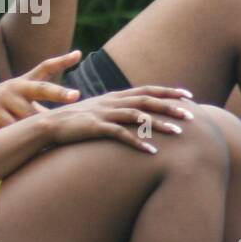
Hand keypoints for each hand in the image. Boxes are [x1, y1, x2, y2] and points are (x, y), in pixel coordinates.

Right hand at [0, 51, 84, 137]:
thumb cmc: (1, 107)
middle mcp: (15, 87)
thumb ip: (39, 107)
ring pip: (27, 116)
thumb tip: (64, 120)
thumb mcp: (19, 102)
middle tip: (76, 95)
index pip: (45, 67)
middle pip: (40, 88)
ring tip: (39, 133)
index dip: (62, 61)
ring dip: (34, 126)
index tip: (78, 54)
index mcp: (24, 82)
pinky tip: (19, 139)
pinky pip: (11, 127)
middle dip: (58, 92)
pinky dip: (17, 134)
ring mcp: (3, 98)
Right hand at [40, 86, 196, 153]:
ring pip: (138, 116)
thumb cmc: (76, 121)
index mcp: (115, 96)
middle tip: (191, 115)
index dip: (168, 91)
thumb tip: (134, 116)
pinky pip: (120, 134)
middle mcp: (112, 101)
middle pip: (147, 100)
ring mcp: (104, 113)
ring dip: (159, 124)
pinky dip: (137, 142)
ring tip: (179, 133)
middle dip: (170, 107)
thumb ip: (116, 110)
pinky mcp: (96, 127)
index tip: (188, 95)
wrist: (49, 125)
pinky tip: (151, 151)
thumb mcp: (99, 111)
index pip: (147, 90)